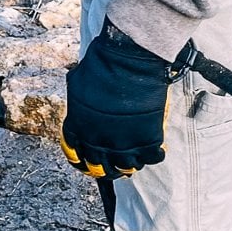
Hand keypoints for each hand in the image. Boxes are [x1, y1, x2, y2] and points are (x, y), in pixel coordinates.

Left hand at [61, 20, 186, 178]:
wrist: (127, 62)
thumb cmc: (101, 66)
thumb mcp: (77, 84)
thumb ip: (78, 103)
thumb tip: (80, 105)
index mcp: (78, 129)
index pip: (75, 156)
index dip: (82, 161)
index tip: (88, 161)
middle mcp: (97, 143)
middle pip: (100, 168)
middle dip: (107, 168)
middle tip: (114, 165)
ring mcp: (122, 145)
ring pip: (126, 168)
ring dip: (130, 164)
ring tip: (136, 158)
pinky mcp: (146, 142)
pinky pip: (151, 159)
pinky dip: (155, 156)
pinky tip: (156, 150)